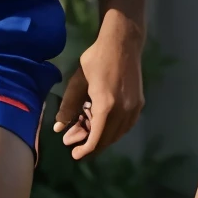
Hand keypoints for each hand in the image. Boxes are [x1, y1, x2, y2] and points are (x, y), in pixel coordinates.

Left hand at [53, 11, 145, 158]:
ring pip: (117, 134)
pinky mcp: (138, 104)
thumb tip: (58, 128)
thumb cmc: (96, 59)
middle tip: (71, 140)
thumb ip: (69, 107)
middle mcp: (124, 111)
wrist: (123, 43)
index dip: (85, 150)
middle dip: (89, 144)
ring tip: (82, 128)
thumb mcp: (78, 82)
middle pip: (107, 139)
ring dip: (100, 136)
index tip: (74, 155)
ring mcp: (134, 108)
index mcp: (106, 106)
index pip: (96, 139)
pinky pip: (125, 125)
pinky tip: (98, 123)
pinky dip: (111, 129)